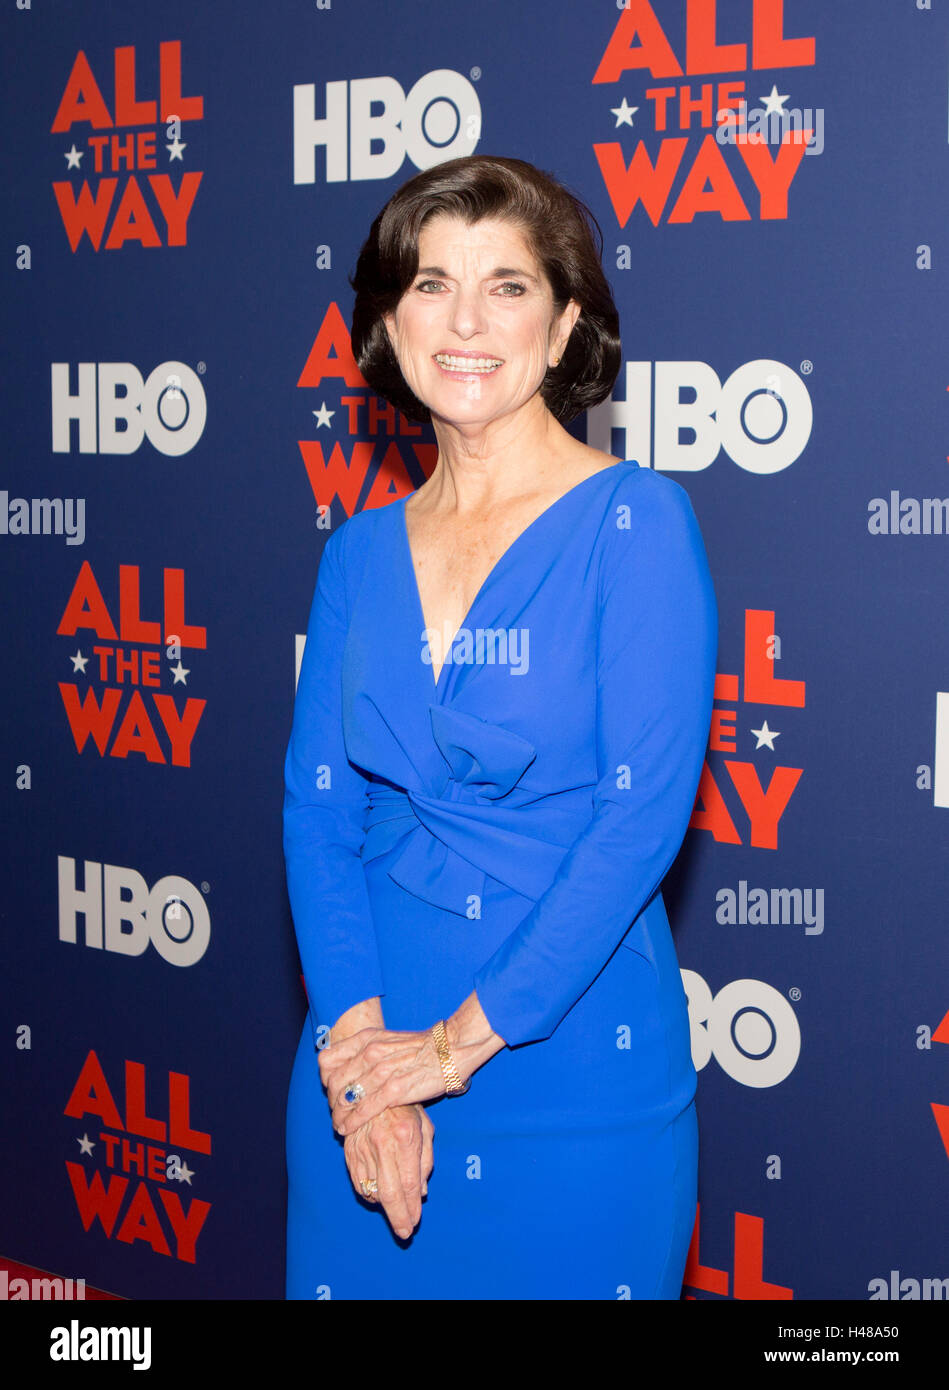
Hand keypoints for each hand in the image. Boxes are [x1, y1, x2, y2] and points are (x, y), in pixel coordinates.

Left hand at [320, 1025, 451, 1136]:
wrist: (451, 1048)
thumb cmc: (421, 1046)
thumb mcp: (387, 1040)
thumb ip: (367, 1051)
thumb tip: (351, 1065)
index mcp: (367, 1039)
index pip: (328, 1060)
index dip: (324, 1077)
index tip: (329, 1088)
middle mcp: (370, 1053)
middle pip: (334, 1082)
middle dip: (331, 1100)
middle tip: (335, 1111)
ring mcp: (381, 1071)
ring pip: (346, 1098)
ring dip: (338, 1115)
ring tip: (338, 1125)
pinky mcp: (394, 1090)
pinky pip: (363, 1109)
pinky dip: (351, 1121)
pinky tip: (346, 1129)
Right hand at [342, 1103, 433, 1240]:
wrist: (372, 1085)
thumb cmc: (404, 1106)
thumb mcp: (424, 1127)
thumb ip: (425, 1160)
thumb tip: (421, 1192)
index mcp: (405, 1136)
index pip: (409, 1183)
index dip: (411, 1208)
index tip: (414, 1224)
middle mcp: (382, 1143)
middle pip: (389, 1192)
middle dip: (397, 1217)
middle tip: (404, 1232)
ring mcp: (362, 1147)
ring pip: (371, 1189)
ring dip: (384, 1206)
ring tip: (396, 1212)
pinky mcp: (349, 1149)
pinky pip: (357, 1181)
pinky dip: (367, 1194)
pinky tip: (377, 1195)